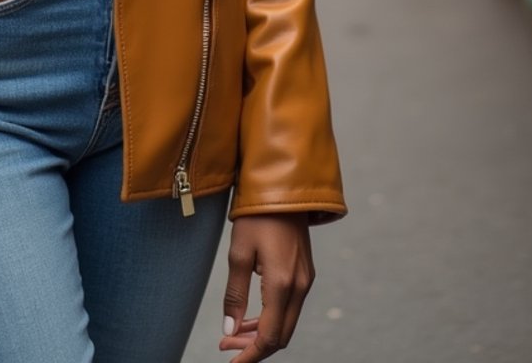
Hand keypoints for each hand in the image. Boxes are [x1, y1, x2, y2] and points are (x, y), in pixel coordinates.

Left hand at [219, 213, 313, 358]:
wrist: (284, 186)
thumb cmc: (257, 215)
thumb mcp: (238, 252)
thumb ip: (235, 295)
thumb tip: (230, 331)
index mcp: (282, 284)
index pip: (270, 337)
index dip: (250, 355)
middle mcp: (300, 286)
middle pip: (281, 335)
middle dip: (254, 347)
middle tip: (226, 347)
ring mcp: (305, 280)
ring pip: (286, 322)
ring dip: (261, 333)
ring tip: (233, 334)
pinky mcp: (305, 273)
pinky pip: (289, 307)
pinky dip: (271, 317)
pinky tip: (251, 316)